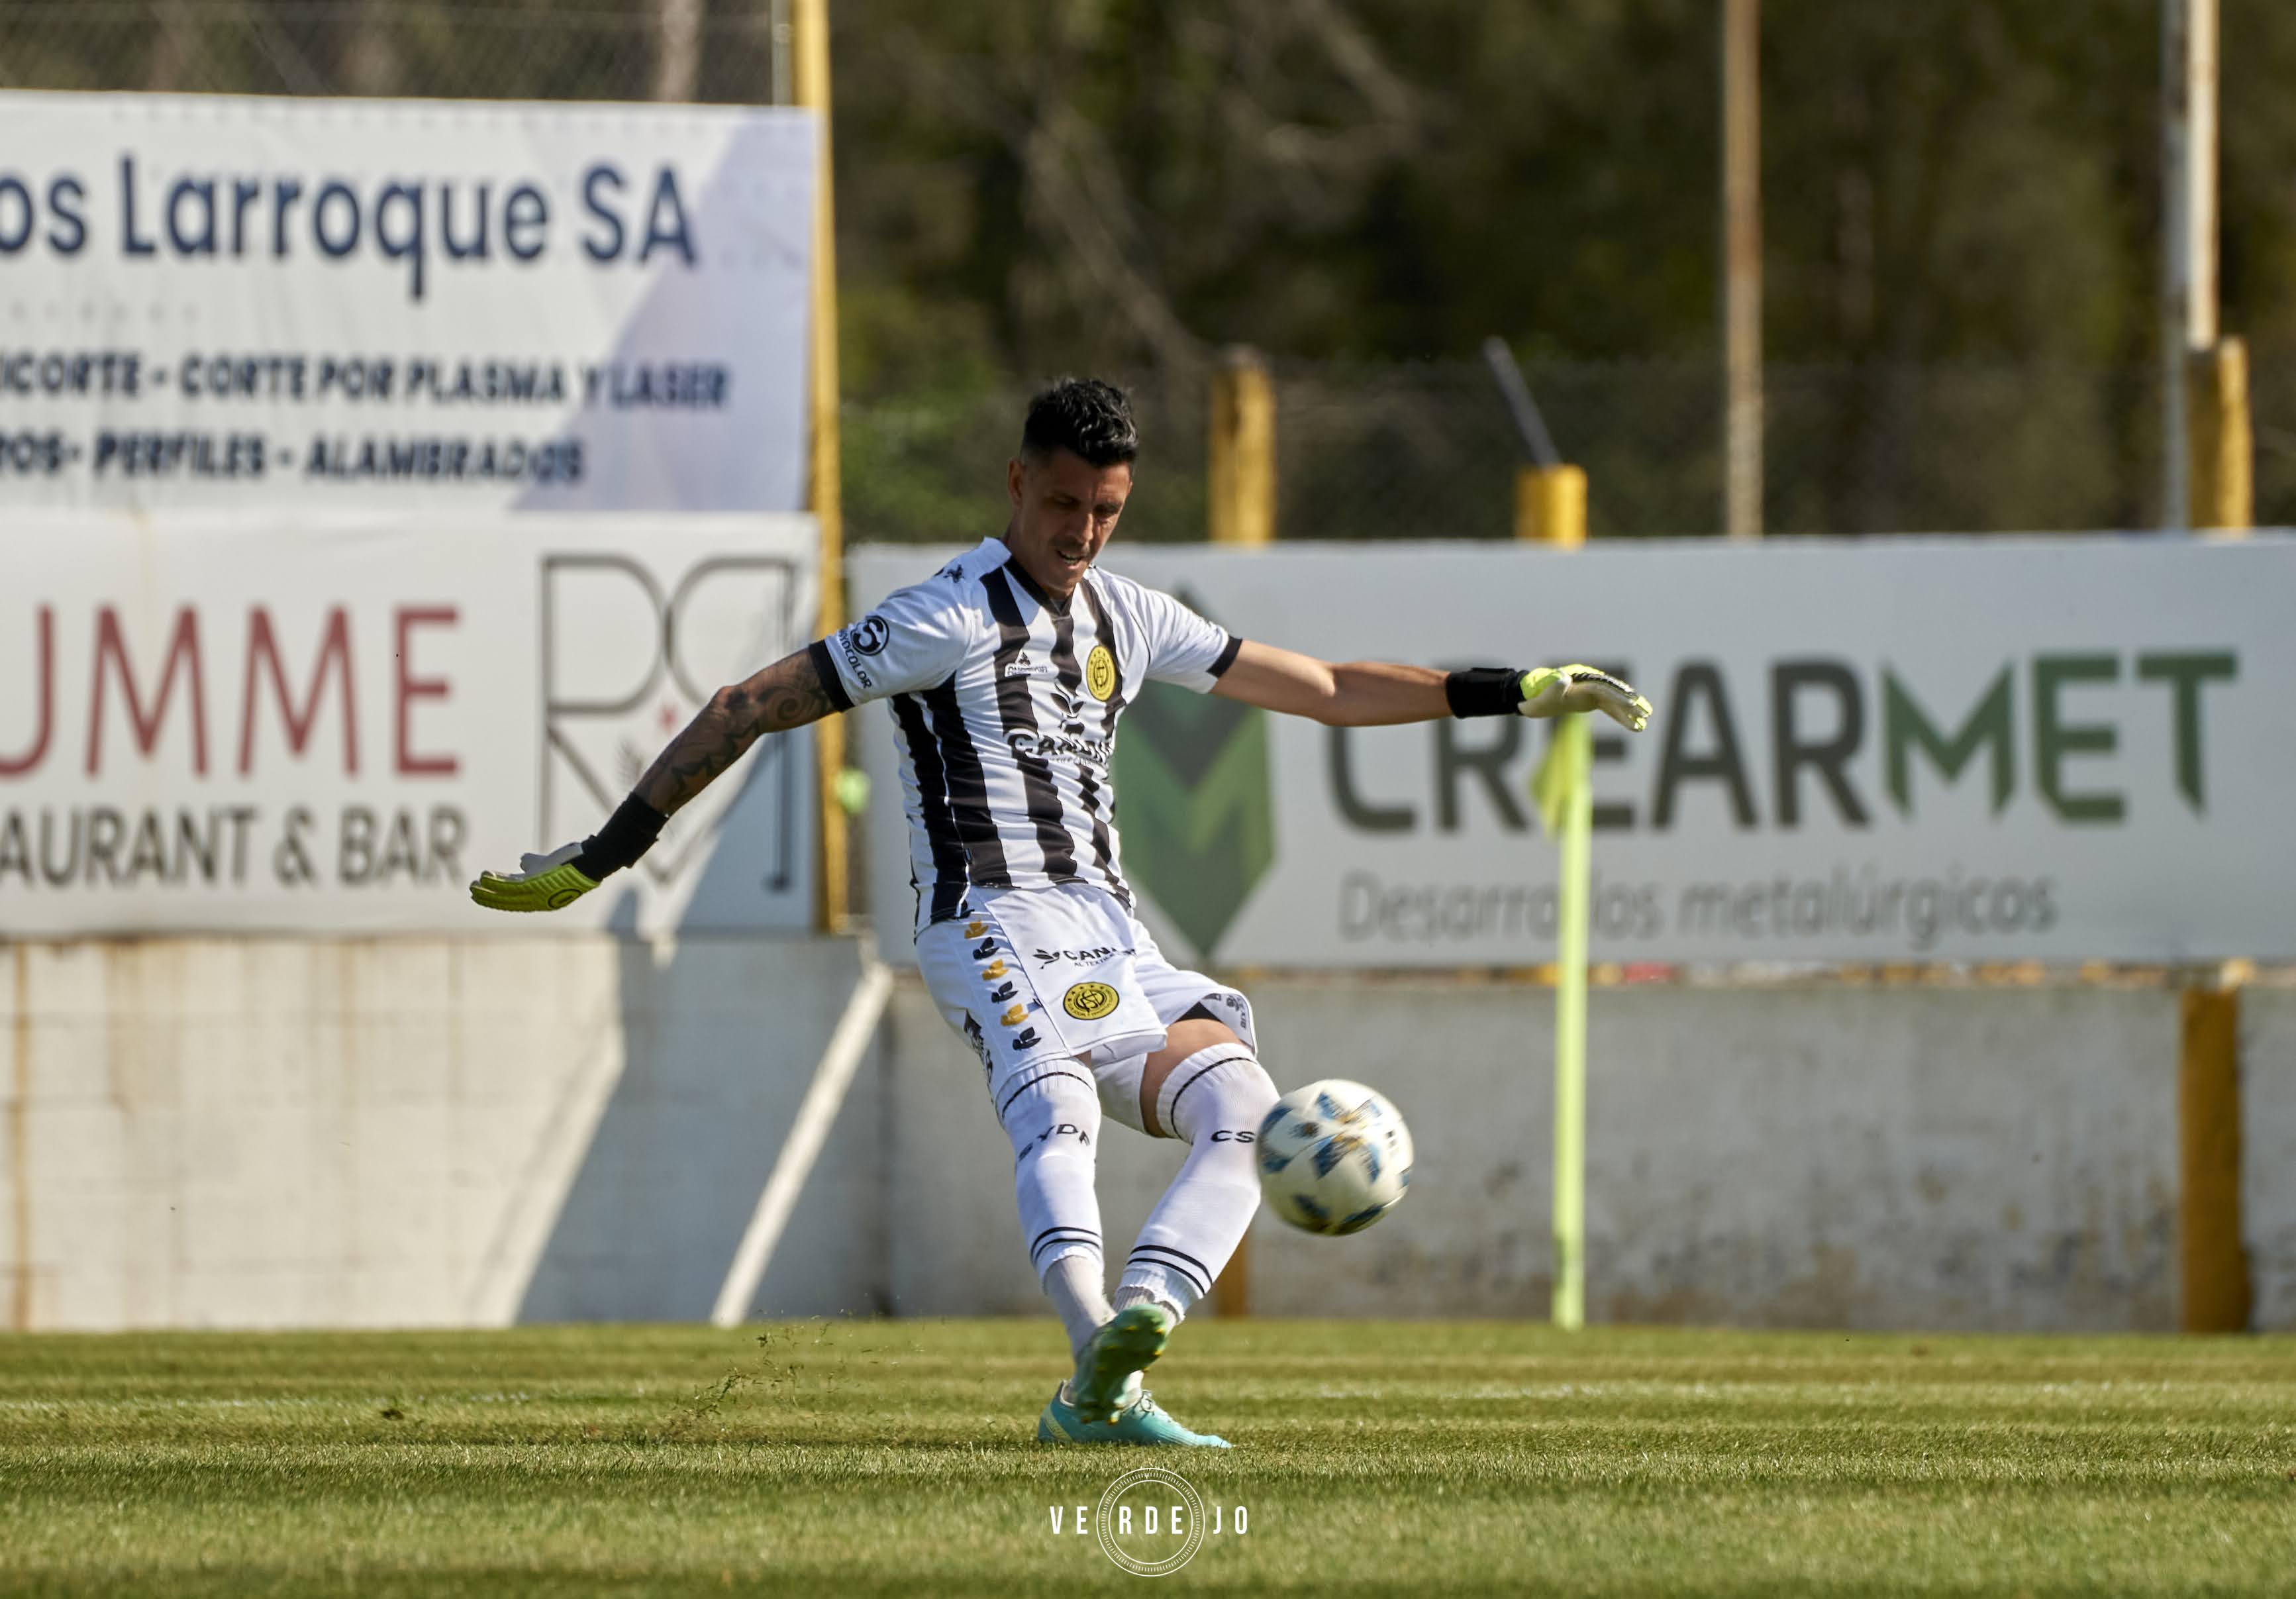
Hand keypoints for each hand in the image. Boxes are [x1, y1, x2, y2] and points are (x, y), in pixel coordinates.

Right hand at [469, 841, 600, 912]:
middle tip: (472, 891)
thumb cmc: (571, 862)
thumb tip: (522, 861)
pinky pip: (511, 886)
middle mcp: (537, 900)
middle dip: (488, 897)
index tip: (483, 893)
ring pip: (505, 895)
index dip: (496, 897)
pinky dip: (496, 883)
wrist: (587, 861)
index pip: (513, 901)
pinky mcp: (536, 885)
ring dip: (487, 891)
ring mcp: (536, 894)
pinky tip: (484, 877)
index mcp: (539, 899)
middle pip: (506, 901)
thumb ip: (533, 864)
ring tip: (473, 885)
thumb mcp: (547, 865)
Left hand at [1518, 665, 1652, 731]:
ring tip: (1645, 723)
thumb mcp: (1543, 694)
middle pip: (1614, 693)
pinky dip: (1620, 717)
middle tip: (1648, 713)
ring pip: (1614, 702)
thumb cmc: (1536, 696)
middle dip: (1631, 703)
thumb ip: (1553, 686)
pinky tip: (1633, 727)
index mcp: (1581, 680)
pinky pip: (1609, 709)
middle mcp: (1589, 684)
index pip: (1604, 688)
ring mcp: (1591, 692)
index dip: (1618, 696)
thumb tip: (1562, 677)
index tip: (1632, 704)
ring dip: (1629, 712)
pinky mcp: (1590, 701)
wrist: (1530, 698)